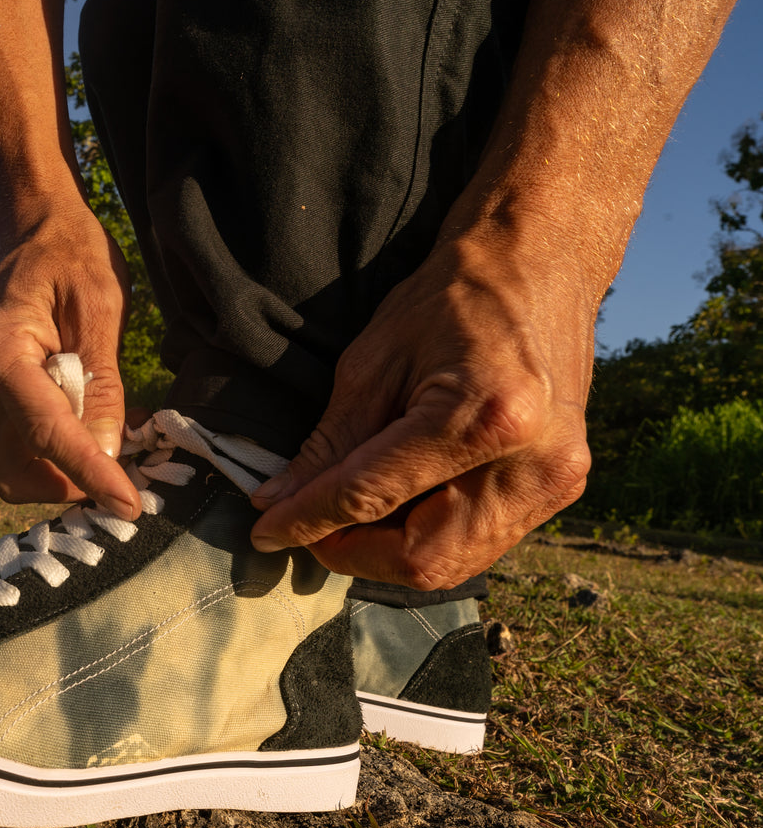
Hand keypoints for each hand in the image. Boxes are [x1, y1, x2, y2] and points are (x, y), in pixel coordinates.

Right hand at [0, 203, 141, 519]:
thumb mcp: (101, 306)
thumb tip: (106, 452)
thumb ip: (101, 381)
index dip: (89, 474)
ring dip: (68, 478)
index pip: (45, 432)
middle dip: (74, 485)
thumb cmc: (71, 255)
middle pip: (21, 469)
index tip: (129, 505)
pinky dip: (60, 460)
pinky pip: (21, 454)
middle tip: (132, 470)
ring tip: (119, 444)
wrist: (35, 233)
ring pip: (17, 473)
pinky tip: (98, 431)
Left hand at [249, 238, 594, 588]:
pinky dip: (427, 538)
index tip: (266, 532)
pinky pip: (479, 543)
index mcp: (485, 418)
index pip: (373, 496)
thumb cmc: (452, 298)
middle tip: (310, 530)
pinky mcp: (561, 488)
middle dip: (353, 553)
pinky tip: (398, 508)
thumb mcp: (373, 361)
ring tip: (348, 519)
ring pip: (452, 565)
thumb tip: (278, 501)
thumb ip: (329, 443)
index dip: (309, 520)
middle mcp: (532, 463)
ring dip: (387, 553)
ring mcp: (555, 482)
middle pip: (422, 558)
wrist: (539, 262)